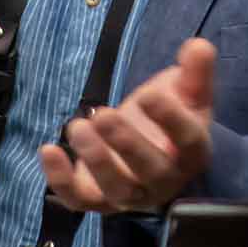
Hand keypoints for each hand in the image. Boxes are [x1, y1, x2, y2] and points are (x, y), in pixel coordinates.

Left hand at [39, 38, 214, 215]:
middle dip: (126, 144)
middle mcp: (164, 181)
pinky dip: (61, 181)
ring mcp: (131, 194)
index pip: (187, 141)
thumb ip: (195, 70)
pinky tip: (49, 150)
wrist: (150, 147)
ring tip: (77, 127)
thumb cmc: (170, 116)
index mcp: (191, 152)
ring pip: (116, 190)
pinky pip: (79, 200)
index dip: (169, 120)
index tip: (148, 94)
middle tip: (104, 115)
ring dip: (96, 161)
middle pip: (150, 171)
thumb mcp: (186, 91)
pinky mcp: (98, 199)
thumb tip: (198, 46)